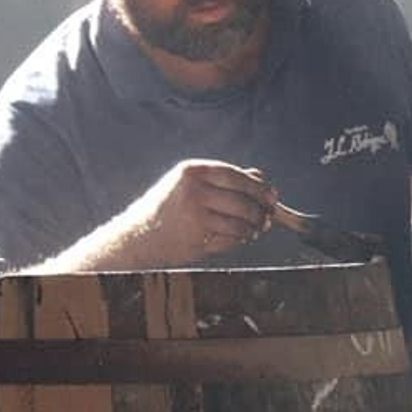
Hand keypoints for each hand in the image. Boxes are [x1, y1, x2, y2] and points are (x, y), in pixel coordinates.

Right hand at [123, 159, 276, 263]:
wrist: (140, 236)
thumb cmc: (169, 207)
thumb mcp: (189, 184)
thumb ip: (223, 179)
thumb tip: (259, 178)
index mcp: (193, 172)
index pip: (236, 176)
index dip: (258, 187)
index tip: (271, 195)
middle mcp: (194, 191)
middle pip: (242, 200)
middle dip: (260, 210)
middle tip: (267, 216)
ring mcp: (195, 216)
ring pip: (239, 222)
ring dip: (252, 228)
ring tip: (255, 229)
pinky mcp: (197, 239)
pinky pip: (230, 239)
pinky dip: (240, 239)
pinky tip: (240, 237)